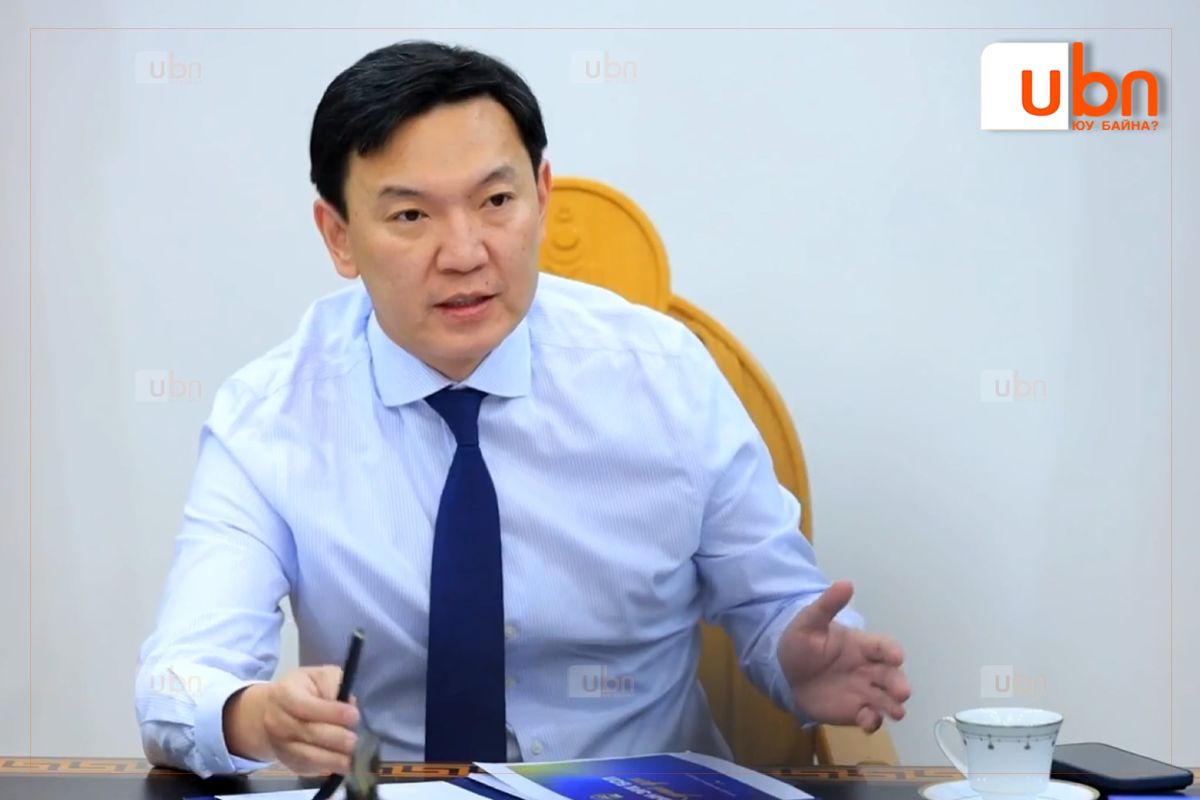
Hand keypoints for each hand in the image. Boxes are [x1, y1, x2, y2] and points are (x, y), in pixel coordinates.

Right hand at [225, 666, 359, 776]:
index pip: (308, 706)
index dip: (332, 713)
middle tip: (356, 740)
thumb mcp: (318, 675)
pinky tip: (342, 765)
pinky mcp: (287, 761)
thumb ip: (333, 684)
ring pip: (307, 756)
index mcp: (285, 694)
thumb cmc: (303, 690)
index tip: (354, 716)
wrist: (272, 712)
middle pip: (309, 733)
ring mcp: (280, 744)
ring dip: (333, 759)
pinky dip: (325, 768)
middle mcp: (277, 721)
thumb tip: (349, 704)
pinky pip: (307, 768)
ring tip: (353, 759)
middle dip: (336, 738)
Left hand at [777, 580, 910, 732]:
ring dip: (893, 705)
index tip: (897, 656)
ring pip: (886, 699)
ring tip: (896, 711)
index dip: (891, 650)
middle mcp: (869, 669)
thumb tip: (846, 583)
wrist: (785, 674)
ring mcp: (864, 691)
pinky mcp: (855, 711)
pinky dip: (873, 721)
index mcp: (861, 645)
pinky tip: (867, 722)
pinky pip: (870, 718)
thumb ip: (828, 605)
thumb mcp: (809, 621)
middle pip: (891, 676)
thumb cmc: (801, 644)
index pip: (882, 646)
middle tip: (902, 692)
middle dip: (899, 683)